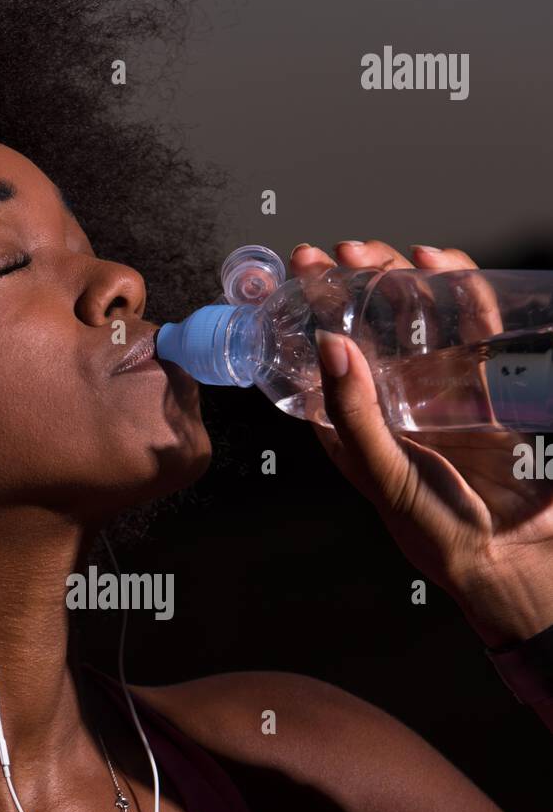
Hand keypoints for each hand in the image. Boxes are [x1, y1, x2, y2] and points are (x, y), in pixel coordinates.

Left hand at [291, 239, 552, 648]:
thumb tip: (329, 345)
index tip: (296, 271)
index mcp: (354, 426)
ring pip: (418, 318)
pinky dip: (460, 289)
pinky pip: (473, 325)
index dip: (306, 313)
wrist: (514, 557)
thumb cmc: (440, 531)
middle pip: (367, 327)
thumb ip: (354, 414)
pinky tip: (441, 264)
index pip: (321, 358)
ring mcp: (441, 388)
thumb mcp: (385, 473)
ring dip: (399, 279)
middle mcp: (394, 400)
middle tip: (337, 255)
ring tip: (381, 254)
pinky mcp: (488, 384)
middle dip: (351, 285)